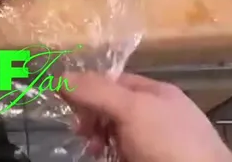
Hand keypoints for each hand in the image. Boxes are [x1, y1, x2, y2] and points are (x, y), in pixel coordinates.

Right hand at [61, 73, 231, 161]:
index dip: (89, 88)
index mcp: (157, 94)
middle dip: (92, 119)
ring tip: (92, 151)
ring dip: (98, 142)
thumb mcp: (132, 109)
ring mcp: (155, 145)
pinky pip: (122, 155)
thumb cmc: (169, 142)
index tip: (68, 103)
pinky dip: (111, 156)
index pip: (115, 81)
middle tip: (82, 134)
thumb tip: (61, 77)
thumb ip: (98, 92)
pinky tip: (107, 160)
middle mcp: (156, 117)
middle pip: (112, 110)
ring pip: (115, 137)